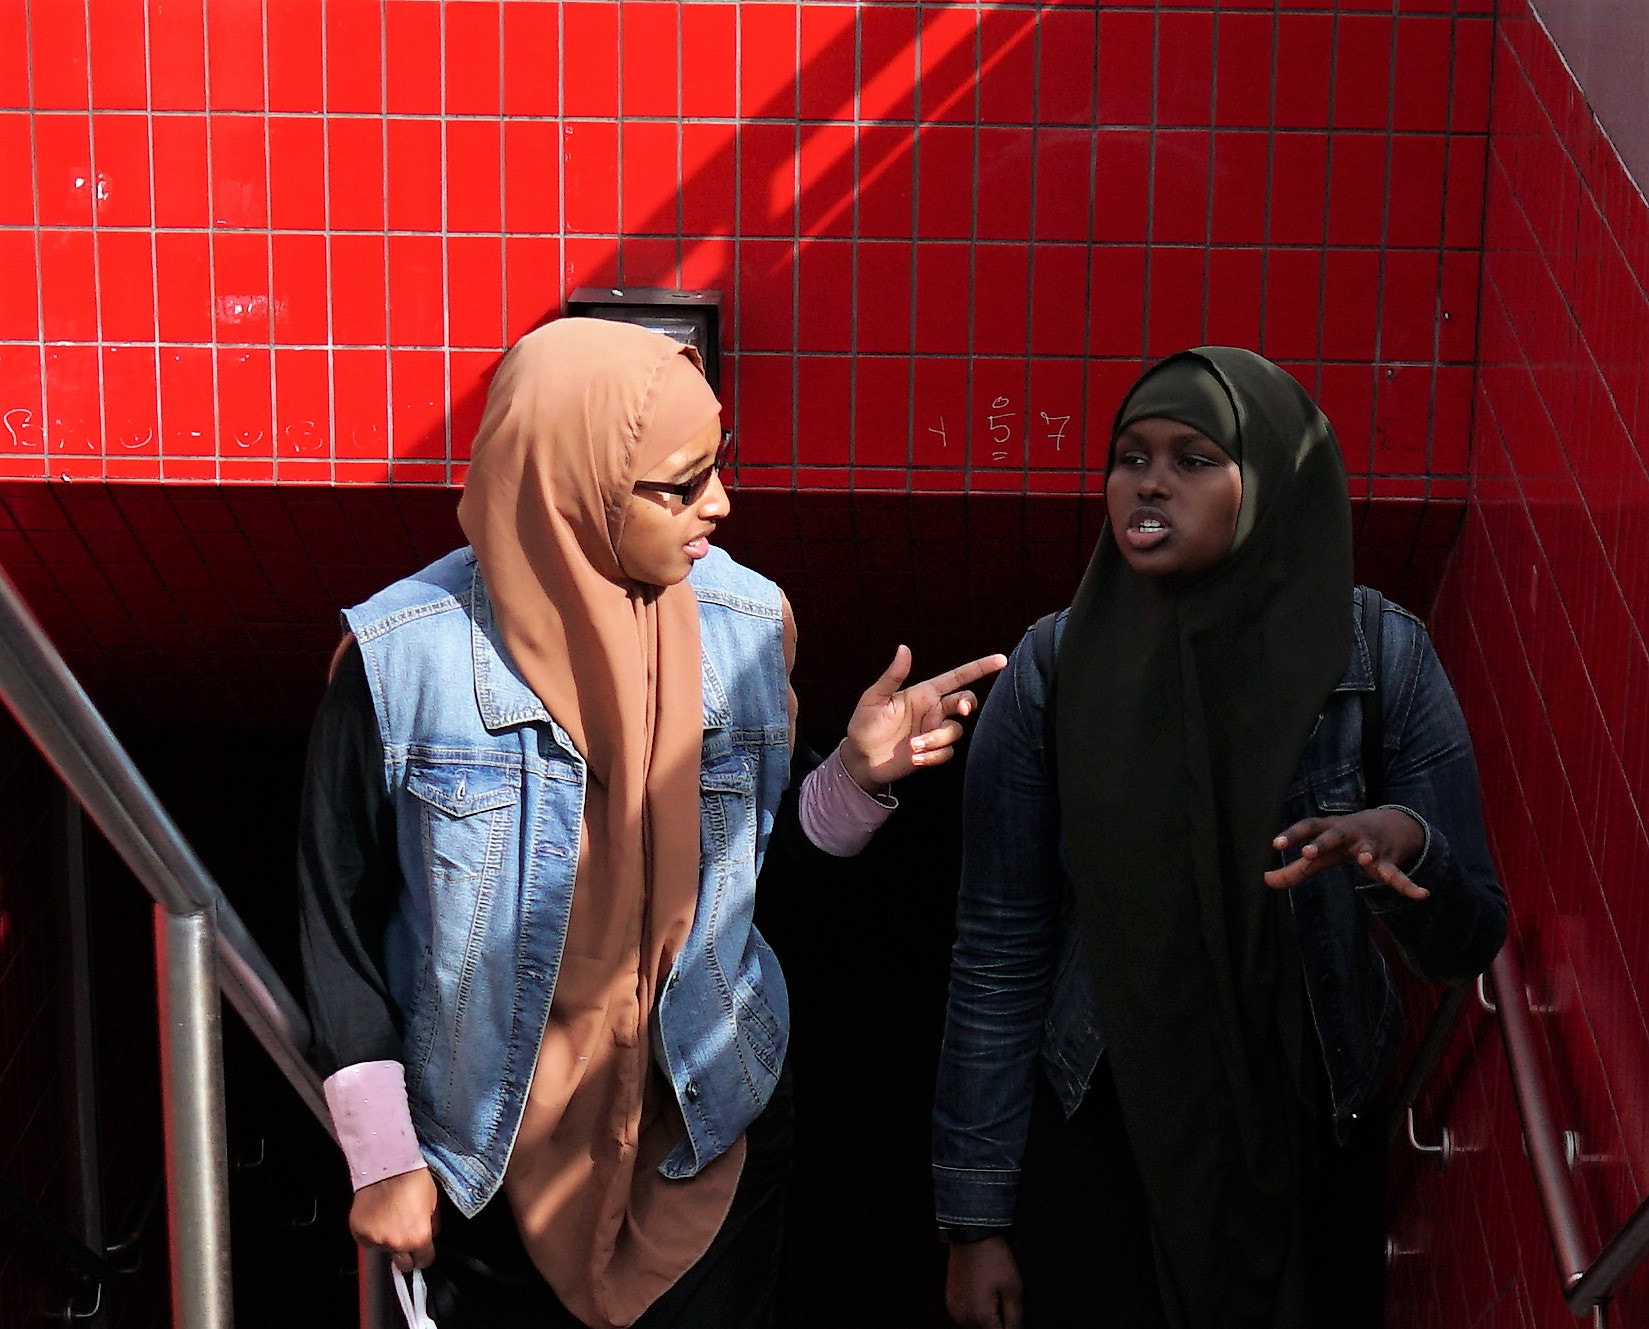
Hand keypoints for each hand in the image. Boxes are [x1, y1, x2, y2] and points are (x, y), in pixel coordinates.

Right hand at [349, 1167, 439, 1271]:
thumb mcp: (433, 1202)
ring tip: (388, 1220)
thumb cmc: (413, 1180)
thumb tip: (431, 1235)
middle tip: (406, 1240)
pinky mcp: (360, 1233)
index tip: (423, 1250)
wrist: (387, 1165)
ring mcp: (376, 1240)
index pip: (425, 1261)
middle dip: (407, 1256)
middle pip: (404, 1265)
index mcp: (418, 1238)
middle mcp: (397, 1244)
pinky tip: (376, 1217)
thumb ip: (432, 1224)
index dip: (425, 1255)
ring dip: (388, 1240)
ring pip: (384, 1250)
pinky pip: (367, 1241)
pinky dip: (372, 1233)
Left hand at [841, 646, 1007, 790]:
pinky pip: (947, 752)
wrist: (860, 758)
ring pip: (955, 731)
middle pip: (965, 702)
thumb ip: (893, 676)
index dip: (980, 668)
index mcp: (924, 693)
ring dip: (937, 739)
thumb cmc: (865, 723)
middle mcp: (934, 710)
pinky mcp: (934, 753)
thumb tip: (904, 648)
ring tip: (912, 747)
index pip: (958, 677)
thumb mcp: (874, 697)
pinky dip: (933, 756)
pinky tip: (915, 759)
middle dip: (967, 704)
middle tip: (960, 710)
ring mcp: (935, 732)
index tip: (1001, 661)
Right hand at [946, 1235, 1022, 1328]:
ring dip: (985, 1321)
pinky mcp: (949, 1301)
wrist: (971, 1234)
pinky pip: (964, 1317)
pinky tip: (982, 1295)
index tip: (1011, 1315)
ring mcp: (954, 1309)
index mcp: (979, 1316)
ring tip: (992, 1296)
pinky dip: (975, 1313)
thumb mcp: (1013, 1288)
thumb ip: (1015, 1319)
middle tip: (1003, 1302)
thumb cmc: (993, 1258)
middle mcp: (963, 1317)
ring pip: (974, 1327)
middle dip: (997, 1324)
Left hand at [1265, 809, 1428, 898]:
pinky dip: (1408, 885)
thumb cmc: (1346, 840)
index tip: (1275, 845)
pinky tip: (1421, 894)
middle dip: (1321, 843)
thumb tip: (1265, 880)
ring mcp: (1371, 845)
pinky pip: (1398, 874)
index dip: (1291, 835)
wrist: (1393, 823)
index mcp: (1329, 829)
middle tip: (1308, 852)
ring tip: (1365, 861)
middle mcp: (1349, 833)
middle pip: (1333, 836)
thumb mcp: (1322, 852)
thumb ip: (1295, 869)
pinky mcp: (1390, 859)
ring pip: (1368, 851)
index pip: (1307, 827)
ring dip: (1367, 855)